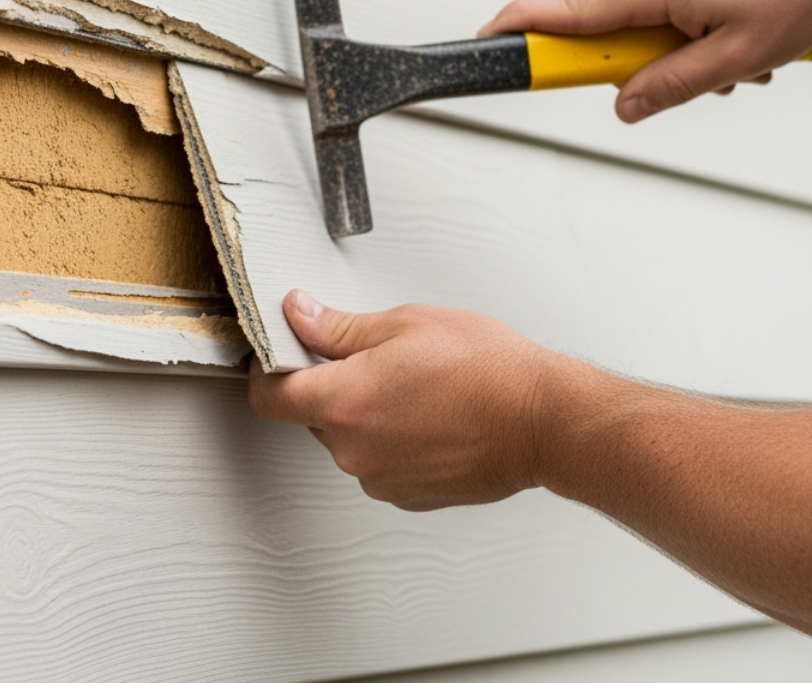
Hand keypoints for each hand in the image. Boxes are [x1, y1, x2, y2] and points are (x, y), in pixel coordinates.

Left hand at [248, 290, 567, 509]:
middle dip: (334, 386)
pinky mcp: (409, 496)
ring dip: (369, 415)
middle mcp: (354, 450)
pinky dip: (396, 441)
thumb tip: (300, 316)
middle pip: (314, 416)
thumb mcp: (406, 324)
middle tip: (379, 359)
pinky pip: (382, 463)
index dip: (268, 373)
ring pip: (351, 440)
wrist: (543, 420)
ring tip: (419, 388)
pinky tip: (432, 417)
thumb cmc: (488, 370)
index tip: (280, 356)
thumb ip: (339, 328)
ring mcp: (381, 478)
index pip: (270, 397)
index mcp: (344, 402)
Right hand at [480, 0, 811, 121]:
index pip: (568, 11)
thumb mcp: (739, 57)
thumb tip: (625, 104)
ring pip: (646, 25)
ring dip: (684, 51)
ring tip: (743, 50)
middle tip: (713, 73)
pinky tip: (740, 33)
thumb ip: (673, 86)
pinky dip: (695, 30)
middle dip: (651, 65)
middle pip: (610, 31)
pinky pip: (666, 7)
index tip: (484, 45)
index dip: (521, 32)